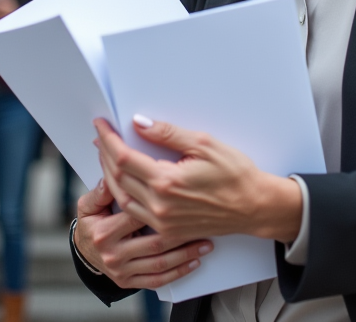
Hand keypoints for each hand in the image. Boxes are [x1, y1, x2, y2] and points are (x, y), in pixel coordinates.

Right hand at [73, 176, 211, 289]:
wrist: (84, 252)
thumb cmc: (91, 223)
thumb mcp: (88, 205)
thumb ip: (101, 192)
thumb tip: (112, 179)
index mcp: (104, 233)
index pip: (136, 218)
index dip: (159, 207)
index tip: (181, 199)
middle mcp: (113, 254)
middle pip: (154, 244)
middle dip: (182, 235)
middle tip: (203, 224)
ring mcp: (121, 271)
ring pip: (160, 264)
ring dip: (186, 255)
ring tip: (206, 244)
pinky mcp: (128, 283)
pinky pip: (157, 280)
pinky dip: (178, 273)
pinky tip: (194, 263)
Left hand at [94, 117, 302, 242]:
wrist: (254, 207)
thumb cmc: (236, 175)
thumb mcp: (204, 144)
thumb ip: (168, 134)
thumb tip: (140, 123)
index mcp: (167, 182)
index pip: (124, 158)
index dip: (108, 139)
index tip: (101, 125)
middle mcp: (160, 206)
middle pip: (117, 177)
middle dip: (105, 154)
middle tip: (101, 136)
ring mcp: (162, 222)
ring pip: (121, 197)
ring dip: (109, 175)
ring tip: (107, 156)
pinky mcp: (167, 231)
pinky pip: (134, 213)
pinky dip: (123, 195)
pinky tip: (122, 182)